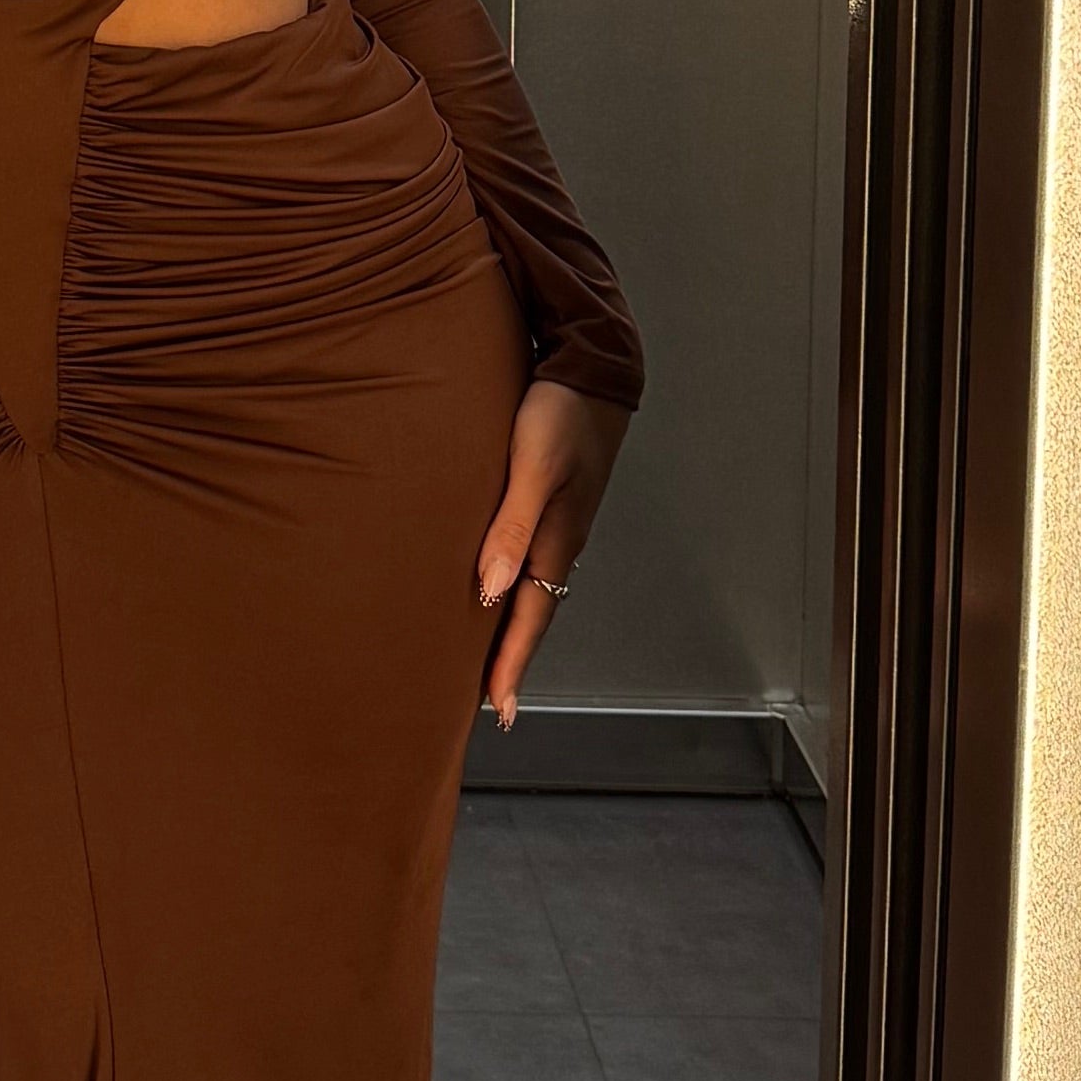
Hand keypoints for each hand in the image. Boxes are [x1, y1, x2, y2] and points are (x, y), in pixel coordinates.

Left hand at [476, 378, 629, 728]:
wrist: (591, 370)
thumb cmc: (560, 413)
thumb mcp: (533, 466)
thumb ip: (512, 525)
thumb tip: (491, 589)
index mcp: (556, 539)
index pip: (530, 618)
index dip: (511, 664)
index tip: (497, 709)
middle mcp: (558, 540)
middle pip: (533, 615)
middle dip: (512, 661)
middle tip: (492, 706)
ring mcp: (556, 524)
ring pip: (531, 590)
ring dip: (511, 629)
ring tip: (490, 662)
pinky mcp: (549, 504)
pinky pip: (528, 562)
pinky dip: (511, 588)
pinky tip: (494, 590)